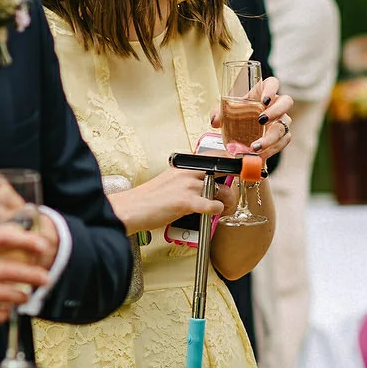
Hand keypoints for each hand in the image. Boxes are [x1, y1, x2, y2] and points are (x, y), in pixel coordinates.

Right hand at [0, 225, 53, 337]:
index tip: (42, 245)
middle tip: (45, 277)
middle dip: (32, 274)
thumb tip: (9, 248)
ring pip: (4, 295)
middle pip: (8, 269)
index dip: (25, 240)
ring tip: (24, 295)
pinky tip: (3, 310)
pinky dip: (1, 313)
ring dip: (19, 296)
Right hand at [107, 167, 225, 234]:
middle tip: (229, 192)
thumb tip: (205, 183)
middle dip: (231, 182)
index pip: (214, 155)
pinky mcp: (186, 202)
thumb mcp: (170, 180)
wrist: (131, 208)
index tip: (235, 168)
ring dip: (226, 201)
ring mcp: (187, 186)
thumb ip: (187, 178)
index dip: (229, 161)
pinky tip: (212, 211)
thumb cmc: (148, 198)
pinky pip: (212, 205)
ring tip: (223, 207)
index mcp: (183, 165)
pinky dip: (217, 210)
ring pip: (221, 189)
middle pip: (222, 170)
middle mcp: (187, 172)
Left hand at [210, 75, 294, 159]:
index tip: (264, 100)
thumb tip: (215, 121)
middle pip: (286, 102)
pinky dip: (271, 149)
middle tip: (261, 120)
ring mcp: (282, 119)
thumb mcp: (228, 110)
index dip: (272, 90)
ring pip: (284, 126)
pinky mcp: (283, 135)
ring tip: (255, 147)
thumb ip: (220, 113)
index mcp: (263, 91)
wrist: (243, 130)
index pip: (273, 83)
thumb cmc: (239, 113)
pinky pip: (282, 141)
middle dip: (275, 112)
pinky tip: (260, 154)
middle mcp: (276, 104)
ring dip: (271, 138)